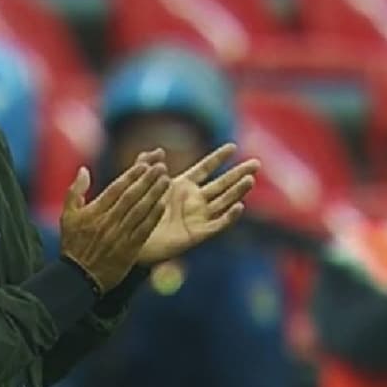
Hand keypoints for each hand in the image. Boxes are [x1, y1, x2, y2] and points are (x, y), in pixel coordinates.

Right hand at [60, 150, 170, 291]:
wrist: (79, 276)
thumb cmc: (73, 244)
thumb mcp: (67, 216)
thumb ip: (75, 191)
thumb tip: (83, 170)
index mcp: (94, 212)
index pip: (116, 189)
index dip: (131, 175)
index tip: (144, 164)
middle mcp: (108, 222)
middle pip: (131, 197)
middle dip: (147, 180)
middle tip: (161, 167)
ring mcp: (119, 235)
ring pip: (140, 211)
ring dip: (154, 195)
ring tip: (166, 180)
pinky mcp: (129, 249)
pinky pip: (144, 230)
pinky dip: (154, 216)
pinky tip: (163, 205)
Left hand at [138, 144, 257, 264]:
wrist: (131, 241)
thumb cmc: (135, 214)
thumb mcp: (141, 187)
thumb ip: (146, 167)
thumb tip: (157, 150)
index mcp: (182, 186)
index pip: (205, 168)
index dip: (218, 158)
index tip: (232, 146)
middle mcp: (194, 201)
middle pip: (222, 184)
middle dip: (238, 174)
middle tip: (256, 163)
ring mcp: (198, 217)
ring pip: (224, 202)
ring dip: (237, 191)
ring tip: (250, 180)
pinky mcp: (198, 234)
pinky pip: (217, 225)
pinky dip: (229, 217)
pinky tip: (239, 206)